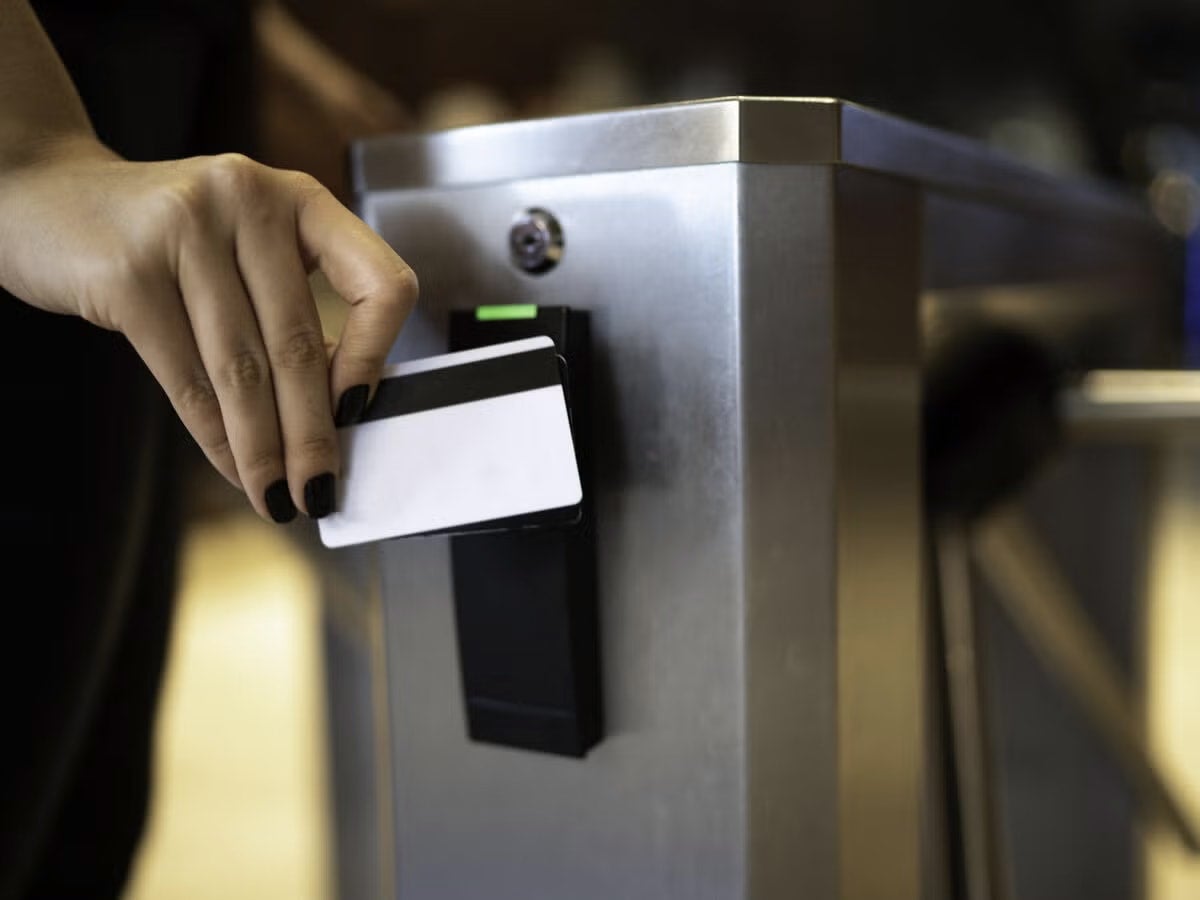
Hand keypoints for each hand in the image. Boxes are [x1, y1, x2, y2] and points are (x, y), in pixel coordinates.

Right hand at [0, 135, 417, 522]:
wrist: (44, 198)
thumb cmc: (164, 239)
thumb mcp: (244, 250)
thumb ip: (293, 308)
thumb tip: (340, 410)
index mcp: (300, 198)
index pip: (379, 282)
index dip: (375, 356)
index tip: (360, 412)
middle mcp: (250, 200)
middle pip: (300, 344)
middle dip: (313, 435)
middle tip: (321, 492)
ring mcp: (185, 229)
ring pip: (242, 369)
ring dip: (264, 449)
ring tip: (278, 497)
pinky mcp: (129, 271)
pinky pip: (185, 376)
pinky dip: (213, 435)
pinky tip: (231, 468)